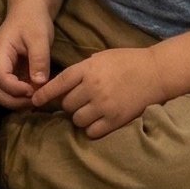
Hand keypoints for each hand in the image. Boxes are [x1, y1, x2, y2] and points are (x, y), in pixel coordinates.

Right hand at [0, 3, 55, 109]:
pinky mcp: (6, 73)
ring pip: (0, 94)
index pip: (0, 79)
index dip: (16, 89)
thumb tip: (39, 83)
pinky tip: (34, 94)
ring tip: (36, 98)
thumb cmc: (33, 20)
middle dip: (15, 101)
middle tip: (36, 100)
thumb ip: (39, 59)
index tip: (34, 89)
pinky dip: (19, 97)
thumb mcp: (40, 37)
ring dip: (17, 101)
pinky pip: (7, 91)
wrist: (29, 11)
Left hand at [39, 46, 169, 138]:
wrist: (155, 73)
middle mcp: (93, 87)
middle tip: (78, 101)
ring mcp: (103, 105)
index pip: (60, 83)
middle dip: (69, 104)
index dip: (45, 93)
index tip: (34, 100)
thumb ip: (84, 68)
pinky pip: (91, 131)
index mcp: (88, 68)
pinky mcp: (114, 120)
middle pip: (67, 105)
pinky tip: (97, 121)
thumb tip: (66, 83)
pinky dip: (91, 128)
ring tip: (89, 111)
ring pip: (77, 120)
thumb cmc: (128, 61)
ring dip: (80, 117)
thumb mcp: (102, 57)